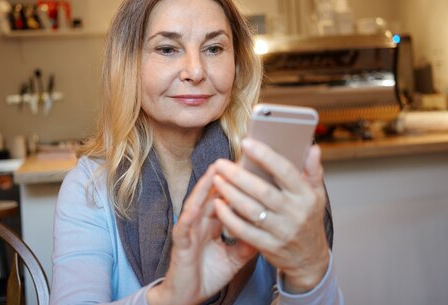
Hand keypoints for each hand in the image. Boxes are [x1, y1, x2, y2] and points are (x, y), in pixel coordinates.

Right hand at [147, 164, 256, 304]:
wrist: (187, 297)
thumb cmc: (208, 274)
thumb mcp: (235, 258)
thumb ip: (248, 241)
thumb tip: (267, 227)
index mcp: (213, 223)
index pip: (226, 197)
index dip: (237, 183)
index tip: (253, 168)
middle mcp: (200, 222)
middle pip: (212, 194)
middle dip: (224, 176)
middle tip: (237, 157)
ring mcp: (189, 230)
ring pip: (197, 203)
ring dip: (205, 187)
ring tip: (214, 170)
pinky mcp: (180, 244)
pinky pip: (184, 227)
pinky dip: (189, 216)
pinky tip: (195, 206)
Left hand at [212, 139, 329, 293]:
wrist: (310, 258)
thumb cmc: (308, 218)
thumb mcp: (317, 194)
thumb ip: (313, 170)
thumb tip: (312, 146)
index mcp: (306, 195)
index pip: (285, 171)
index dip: (265, 156)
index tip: (246, 142)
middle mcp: (294, 213)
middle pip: (263, 191)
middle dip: (239, 176)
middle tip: (221, 163)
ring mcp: (281, 231)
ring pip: (251, 210)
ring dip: (230, 194)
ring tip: (216, 180)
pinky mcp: (269, 247)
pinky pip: (245, 231)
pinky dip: (229, 218)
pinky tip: (218, 205)